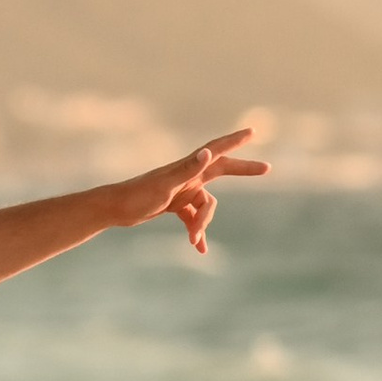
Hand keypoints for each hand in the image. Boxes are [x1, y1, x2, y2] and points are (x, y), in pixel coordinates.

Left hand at [109, 126, 270, 257]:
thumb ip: (187, 169)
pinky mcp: (175, 204)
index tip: (252, 131)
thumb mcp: (165, 185)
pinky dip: (196, 231)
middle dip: (243, 170)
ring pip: (206, 206)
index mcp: (188, 167)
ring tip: (194, 240)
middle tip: (266, 169)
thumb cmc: (138, 195)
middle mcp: (188, 175)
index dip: (235, 140)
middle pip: (222, 171)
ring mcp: (183, 190)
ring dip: (203, 223)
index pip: (216, 150)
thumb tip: (207, 153)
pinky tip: (198, 249)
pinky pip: (193, 218)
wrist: (116, 209)